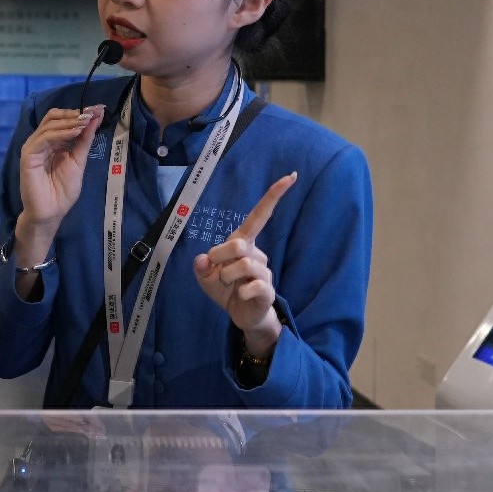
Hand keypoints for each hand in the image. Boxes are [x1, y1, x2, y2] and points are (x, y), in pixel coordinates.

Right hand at [12, 105, 105, 260]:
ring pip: (49, 125)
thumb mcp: (78, 161)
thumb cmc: (63, 191)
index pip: (63, 120)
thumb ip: (84, 141)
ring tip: (86, 121)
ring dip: (69, 122)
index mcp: (53, 142)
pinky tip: (75, 132)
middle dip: (74, 113)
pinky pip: (44, 138)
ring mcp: (33, 147)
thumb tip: (95, 119)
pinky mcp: (28, 155)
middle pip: (54, 117)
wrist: (51, 212)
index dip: (79, 113)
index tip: (98, 109)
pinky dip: (60, 133)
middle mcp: (41, 142)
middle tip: (92, 113)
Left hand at [193, 173, 297, 356]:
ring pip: (243, 265)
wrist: (242, 316)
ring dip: (225, 277)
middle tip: (215, 270)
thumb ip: (201, 267)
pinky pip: (253, 285)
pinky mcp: (267, 291)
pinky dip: (240, 291)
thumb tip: (202, 260)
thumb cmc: (226, 291)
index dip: (273, 196)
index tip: (290, 176)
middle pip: (238, 244)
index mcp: (244, 243)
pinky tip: (240, 295)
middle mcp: (257, 254)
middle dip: (219, 256)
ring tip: (227, 286)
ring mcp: (264, 272)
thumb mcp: (206, 278)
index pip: (259, 215)